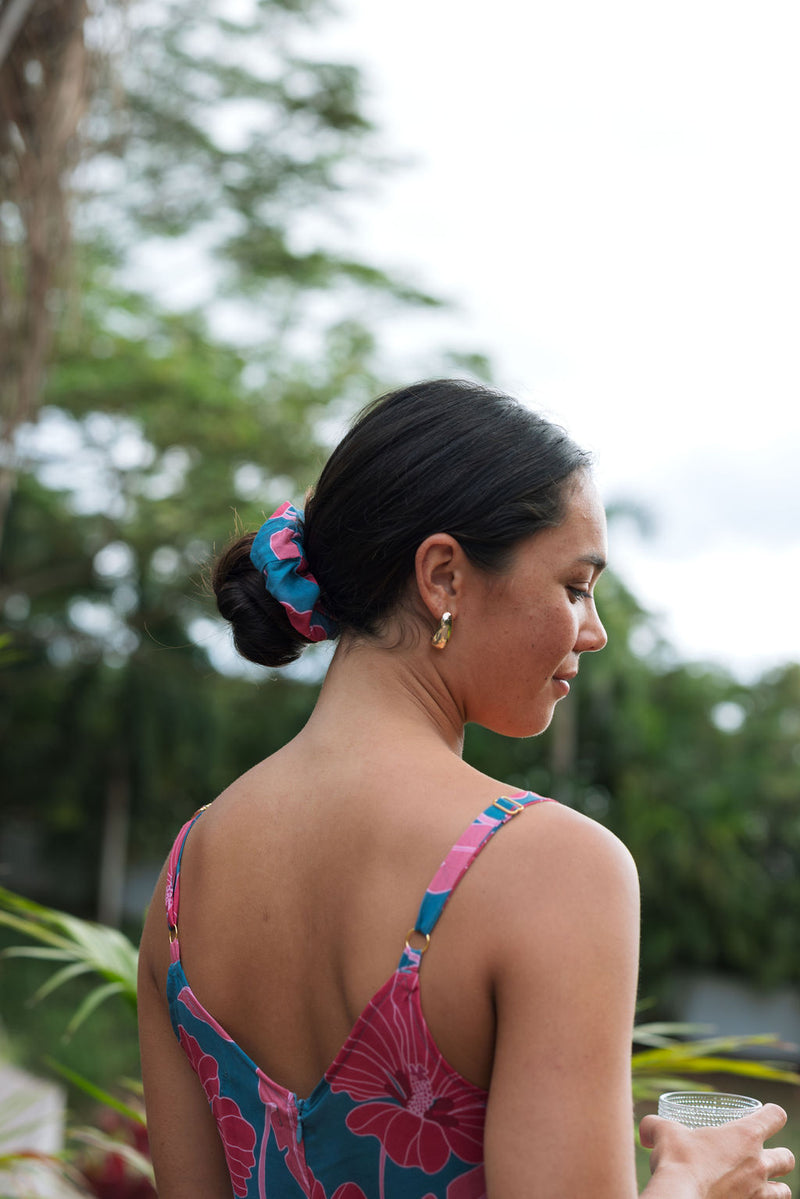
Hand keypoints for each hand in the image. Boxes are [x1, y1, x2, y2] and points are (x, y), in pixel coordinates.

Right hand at [640, 1103, 794, 1198]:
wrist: (680, 1197)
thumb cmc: (677, 1161)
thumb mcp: (664, 1133)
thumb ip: (656, 1126)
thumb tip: (646, 1131)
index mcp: (745, 1136)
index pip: (776, 1116)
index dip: (772, 1114)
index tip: (764, 1116)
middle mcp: (758, 1164)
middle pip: (787, 1158)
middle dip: (778, 1158)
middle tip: (760, 1159)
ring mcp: (758, 1193)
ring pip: (785, 1191)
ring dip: (775, 1188)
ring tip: (760, 1187)